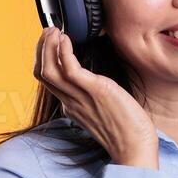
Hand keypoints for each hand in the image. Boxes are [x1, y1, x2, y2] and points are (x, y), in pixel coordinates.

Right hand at [33, 27, 158, 165]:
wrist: (136, 147)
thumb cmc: (127, 129)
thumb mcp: (103, 109)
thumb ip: (92, 96)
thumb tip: (93, 81)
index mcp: (71, 106)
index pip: (47, 80)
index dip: (43, 58)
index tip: (50, 41)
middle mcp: (71, 101)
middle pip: (42, 73)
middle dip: (41, 48)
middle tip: (49, 30)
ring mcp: (80, 97)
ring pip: (49, 69)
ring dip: (48, 46)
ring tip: (54, 31)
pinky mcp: (95, 91)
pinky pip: (69, 69)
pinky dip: (63, 51)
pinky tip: (66, 39)